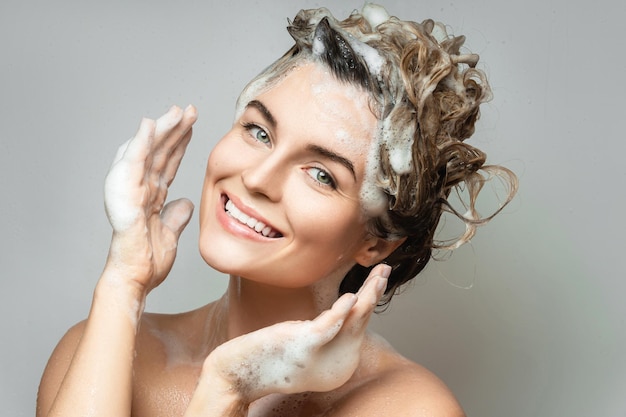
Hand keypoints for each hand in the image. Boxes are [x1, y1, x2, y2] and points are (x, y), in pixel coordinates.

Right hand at [103, 105, 196, 293]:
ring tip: (177, 111)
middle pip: (158, 152)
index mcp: (150, 195)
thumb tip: (186, 202)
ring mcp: (130, 190)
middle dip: (174, 129)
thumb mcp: (170, 232)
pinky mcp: (124, 195)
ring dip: (161, 129)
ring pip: (146, 151)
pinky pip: (132, 163)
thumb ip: (176, 215)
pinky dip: (139, 142)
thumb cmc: (147, 261)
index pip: (166, 162)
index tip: (192, 126)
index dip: (179, 143)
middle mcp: (139, 188)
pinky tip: (148, 123)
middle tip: (190, 110)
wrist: (136, 279)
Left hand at [200, 264, 390, 401]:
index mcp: (338, 366)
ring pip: (352, 320)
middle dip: (375, 292)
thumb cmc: (266, 357)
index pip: (359, 327)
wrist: (235, 375)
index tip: (376, 280)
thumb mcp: (302, 345)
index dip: (369, 301)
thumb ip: (322, 333)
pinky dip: (341, 311)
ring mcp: (321, 357)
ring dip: (368, 294)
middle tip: (386, 270)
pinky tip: (352, 296)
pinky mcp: (304, 347)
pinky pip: (328, 328)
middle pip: (361, 321)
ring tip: (380, 274)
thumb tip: (337, 313)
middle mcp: (336, 366)